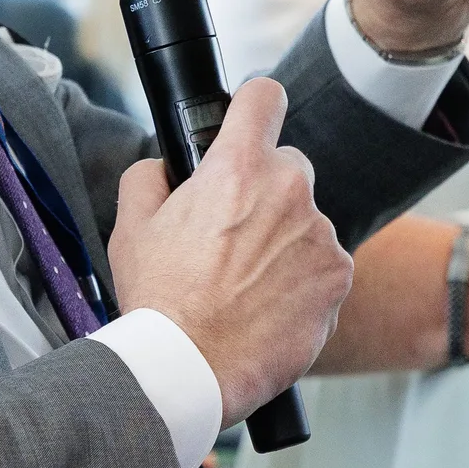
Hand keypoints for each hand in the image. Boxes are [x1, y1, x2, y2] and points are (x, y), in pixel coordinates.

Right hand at [108, 78, 353, 424]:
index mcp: (238, 167)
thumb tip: (168, 167)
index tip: (249, 119)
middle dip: (264, 192)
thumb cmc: (160, 301)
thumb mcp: (131, 225)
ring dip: (284, 241)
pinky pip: (322, 265)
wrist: (191, 371)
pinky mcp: (338, 277)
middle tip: (230, 236)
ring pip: (305, 221)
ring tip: (244, 284)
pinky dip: (302, 281)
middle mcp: (289, 191)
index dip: (253, 105)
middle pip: (287, 167)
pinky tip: (268, 306)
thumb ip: (151, 176)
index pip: (264, 96)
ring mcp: (320, 235)